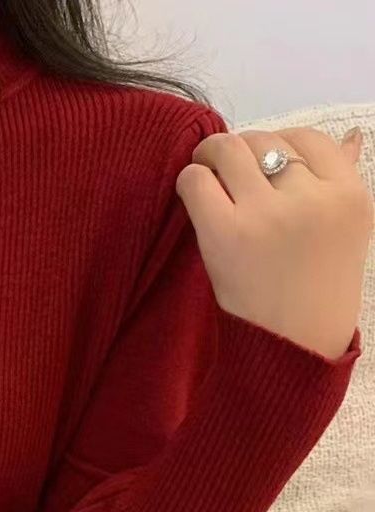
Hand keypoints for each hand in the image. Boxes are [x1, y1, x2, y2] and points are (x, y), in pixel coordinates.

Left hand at [176, 124, 372, 360]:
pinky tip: (191, 196)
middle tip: (221, 168)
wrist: (291, 348)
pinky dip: (188, 180)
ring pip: (229, 151)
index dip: (275, 145)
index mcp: (349, 195)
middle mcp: (313, 199)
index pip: (308, 139)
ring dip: (209, 157)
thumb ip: (342, 182)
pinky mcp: (227, 234)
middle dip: (239, 150)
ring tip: (203, 176)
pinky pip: (196, 180)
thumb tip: (350, 136)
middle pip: (264, 141)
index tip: (257, 166)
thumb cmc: (314, 292)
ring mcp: (269, 215)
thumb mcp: (346, 233)